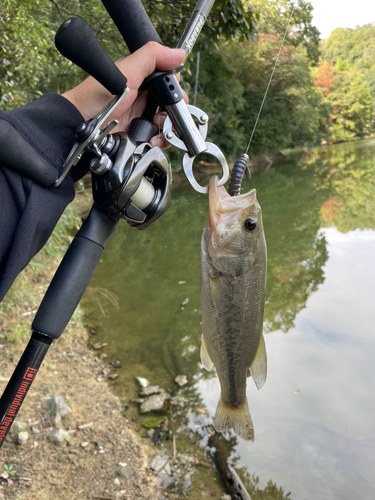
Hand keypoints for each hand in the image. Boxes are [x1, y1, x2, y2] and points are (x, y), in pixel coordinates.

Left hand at [62, 42, 186, 148]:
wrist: (82, 127)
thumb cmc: (97, 98)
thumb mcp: (126, 73)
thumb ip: (151, 58)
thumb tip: (178, 53)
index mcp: (142, 79)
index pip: (169, 82)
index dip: (175, 89)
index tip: (174, 95)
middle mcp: (144, 98)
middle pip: (172, 104)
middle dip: (174, 111)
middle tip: (165, 114)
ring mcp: (142, 117)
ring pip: (168, 122)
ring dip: (168, 126)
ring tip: (158, 126)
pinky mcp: (140, 135)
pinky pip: (160, 138)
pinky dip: (162, 140)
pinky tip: (154, 139)